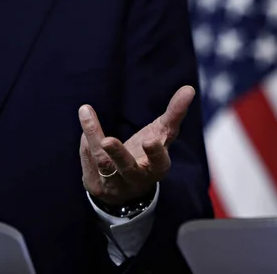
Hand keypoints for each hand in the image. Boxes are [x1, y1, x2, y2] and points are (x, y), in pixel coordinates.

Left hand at [79, 86, 195, 205]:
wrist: (126, 188)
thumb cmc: (148, 154)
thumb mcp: (162, 135)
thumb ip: (174, 113)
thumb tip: (190, 88)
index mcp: (157, 168)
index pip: (159, 162)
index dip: (155, 153)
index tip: (149, 140)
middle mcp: (136, 178)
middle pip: (126, 167)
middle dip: (117, 153)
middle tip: (107, 140)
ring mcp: (115, 184)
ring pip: (102, 162)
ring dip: (93, 138)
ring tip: (86, 113)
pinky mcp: (96, 185)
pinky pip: (88, 161)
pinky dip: (86, 142)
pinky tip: (87, 124)